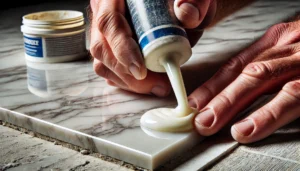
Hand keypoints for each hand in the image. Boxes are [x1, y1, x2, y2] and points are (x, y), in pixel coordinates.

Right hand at [89, 0, 215, 95]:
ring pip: (103, 61)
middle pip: (102, 47)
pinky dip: (126, 80)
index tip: (141, 71)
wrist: (177, 5)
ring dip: (128, 81)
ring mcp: (104, 30)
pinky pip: (108, 68)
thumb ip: (195, 2)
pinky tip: (146, 83)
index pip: (109, 22)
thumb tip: (188, 15)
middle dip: (128, 73)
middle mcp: (104, 11)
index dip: (122, 49)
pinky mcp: (109, 46)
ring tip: (157, 86)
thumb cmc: (180, 0)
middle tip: (157, 86)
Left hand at [188, 19, 299, 142]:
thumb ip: (267, 65)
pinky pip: (298, 95)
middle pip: (248, 73)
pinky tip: (254, 128)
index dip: (214, 84)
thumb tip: (235, 92)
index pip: (237, 64)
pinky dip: (273, 113)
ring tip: (221, 127)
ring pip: (268, 82)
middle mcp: (290, 48)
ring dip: (241, 106)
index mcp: (278, 41)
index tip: (195, 103)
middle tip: (201, 121)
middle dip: (222, 99)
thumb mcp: (290, 50)